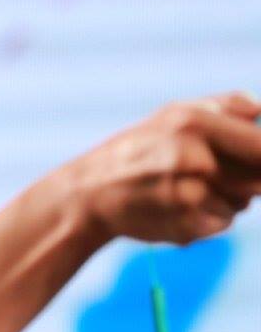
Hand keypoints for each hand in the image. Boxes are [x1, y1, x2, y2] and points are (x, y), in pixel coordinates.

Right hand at [65, 90, 260, 244]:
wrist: (89, 194)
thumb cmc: (136, 150)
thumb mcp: (172, 114)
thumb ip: (225, 105)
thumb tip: (260, 111)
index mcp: (194, 122)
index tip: (259, 161)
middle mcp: (194, 159)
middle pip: (260, 177)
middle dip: (249, 178)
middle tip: (212, 173)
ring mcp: (190, 196)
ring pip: (243, 202)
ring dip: (228, 198)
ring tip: (186, 188)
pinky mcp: (186, 226)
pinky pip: (223, 223)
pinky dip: (209, 217)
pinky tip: (177, 207)